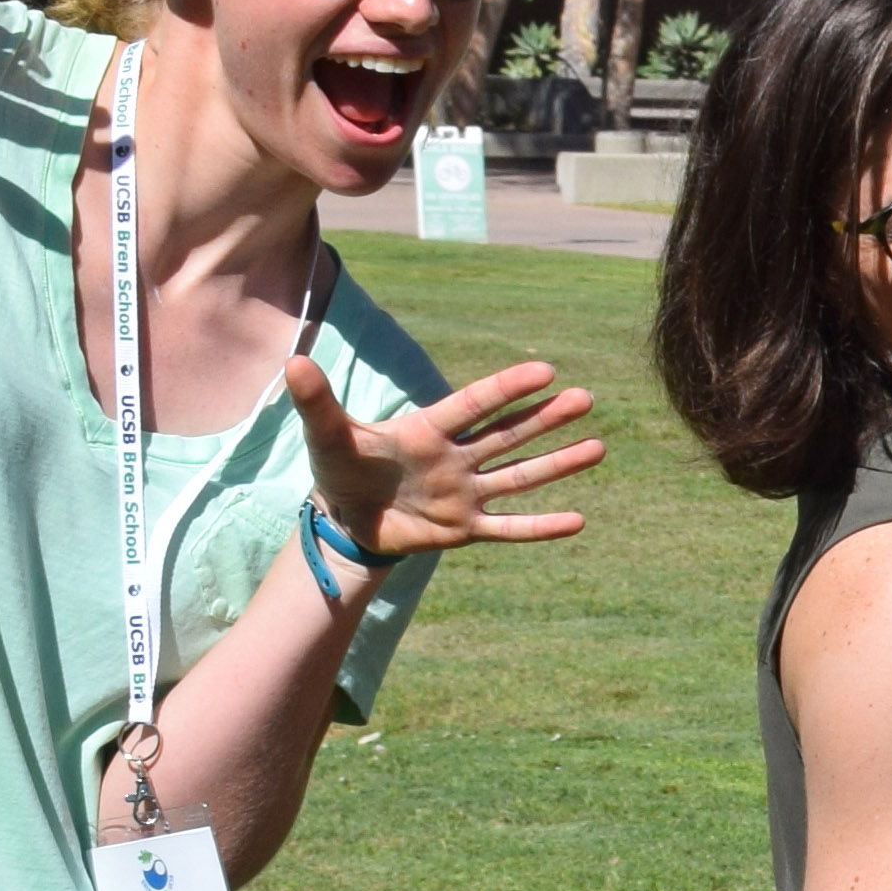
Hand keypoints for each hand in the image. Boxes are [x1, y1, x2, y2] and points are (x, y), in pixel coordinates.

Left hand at [291, 357, 601, 556]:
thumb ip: (317, 401)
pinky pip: (509, 528)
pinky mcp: (465, 529)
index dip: (506, 389)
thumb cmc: (341, 467)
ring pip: (519, 477)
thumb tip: (293, 361)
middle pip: (508, 435)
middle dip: (546, 419)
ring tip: (598, 447)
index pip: (473, 406)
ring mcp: (465, 493)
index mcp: (428, 430)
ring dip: (558, 464)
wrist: (345, 519)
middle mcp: (456, 458)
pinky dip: (540, 527)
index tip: (545, 371)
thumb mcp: (327, 435)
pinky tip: (579, 521)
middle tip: (586, 399)